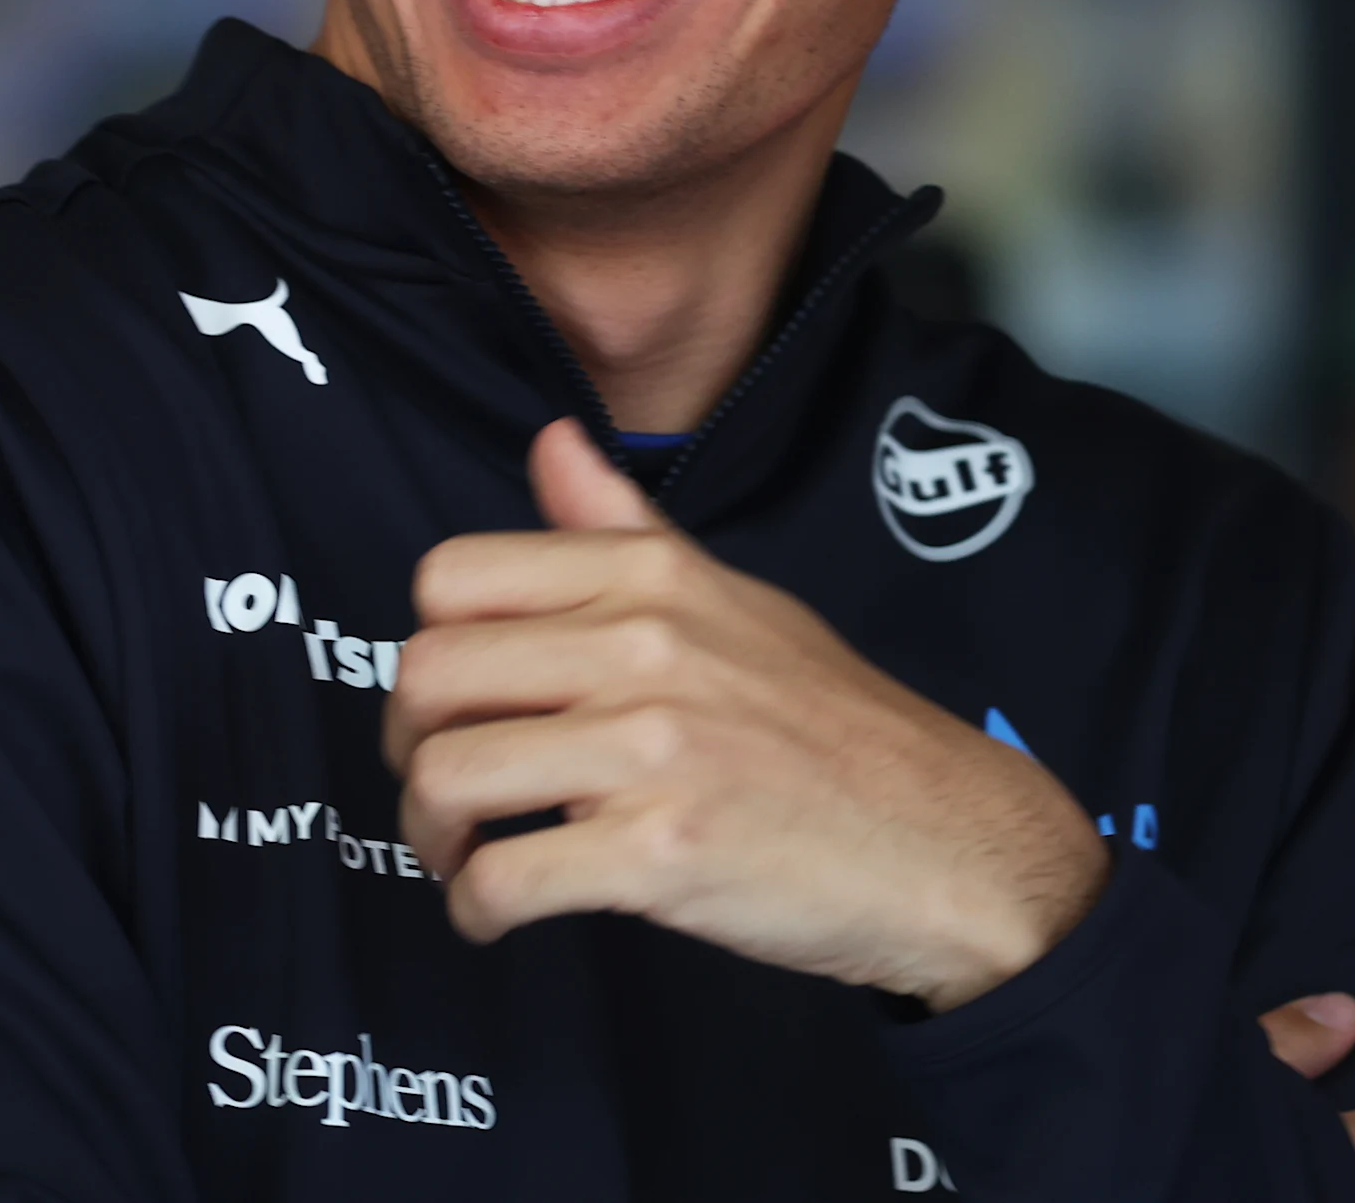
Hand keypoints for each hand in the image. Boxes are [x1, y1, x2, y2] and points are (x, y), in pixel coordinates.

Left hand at [386, 418, 1110, 1009]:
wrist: (944, 840)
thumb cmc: (836, 730)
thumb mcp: (735, 599)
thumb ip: (623, 528)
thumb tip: (550, 441)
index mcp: (654, 578)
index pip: (452, 579)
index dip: (430, 648)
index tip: (459, 701)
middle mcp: (646, 647)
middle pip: (429, 677)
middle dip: (410, 748)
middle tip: (449, 790)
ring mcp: (653, 749)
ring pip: (447, 776)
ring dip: (433, 836)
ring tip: (469, 857)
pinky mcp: (659, 852)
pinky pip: (502, 878)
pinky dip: (479, 910)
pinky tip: (504, 913)